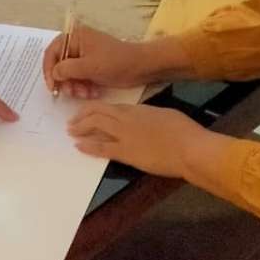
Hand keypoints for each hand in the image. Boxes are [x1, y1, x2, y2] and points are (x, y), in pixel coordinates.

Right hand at [44, 24, 162, 97]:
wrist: (140, 67)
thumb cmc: (115, 61)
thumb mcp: (89, 66)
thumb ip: (67, 69)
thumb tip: (54, 74)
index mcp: (75, 36)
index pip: (52, 53)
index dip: (49, 71)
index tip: (53, 88)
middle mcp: (77, 44)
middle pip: (59, 65)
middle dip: (66, 81)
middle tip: (72, 93)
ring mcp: (84, 57)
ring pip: (69, 75)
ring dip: (75, 87)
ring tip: (86, 94)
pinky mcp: (91, 67)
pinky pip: (79, 79)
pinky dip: (83, 87)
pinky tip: (92, 93)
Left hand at [68, 103, 216, 178]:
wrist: (188, 148)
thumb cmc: (182, 130)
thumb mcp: (162, 115)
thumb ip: (147, 115)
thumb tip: (141, 118)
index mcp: (136, 109)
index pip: (108, 106)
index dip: (93, 108)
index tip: (86, 111)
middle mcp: (125, 119)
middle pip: (96, 113)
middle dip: (81, 116)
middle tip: (72, 122)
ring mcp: (124, 135)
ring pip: (95, 126)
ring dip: (80, 128)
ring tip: (71, 131)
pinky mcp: (126, 153)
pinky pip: (101, 148)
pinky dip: (88, 146)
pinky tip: (78, 146)